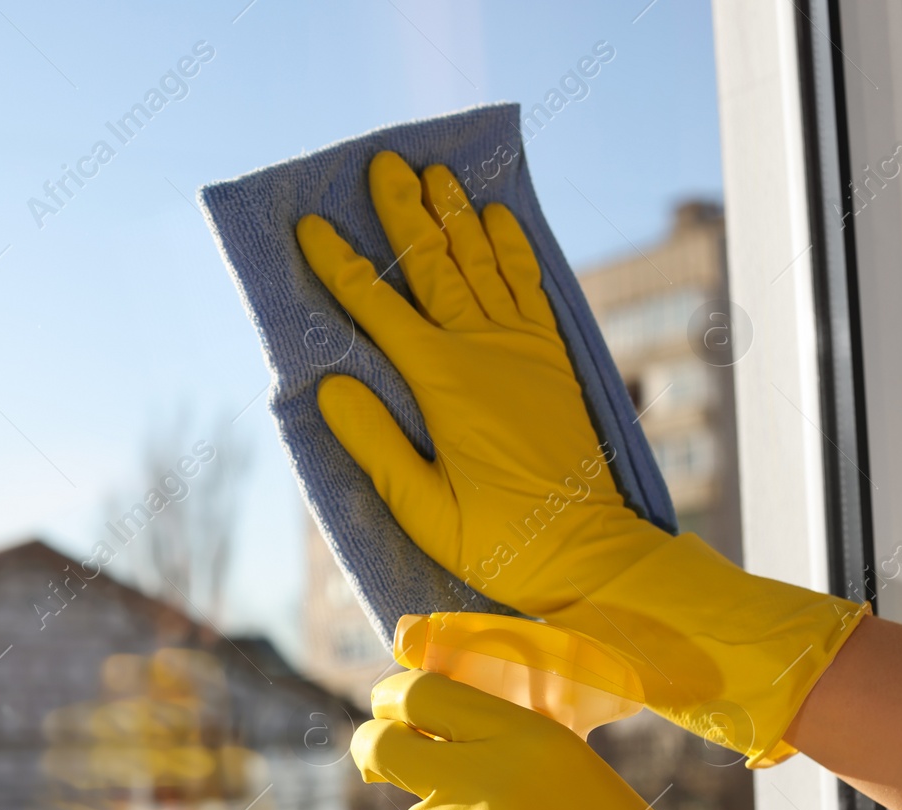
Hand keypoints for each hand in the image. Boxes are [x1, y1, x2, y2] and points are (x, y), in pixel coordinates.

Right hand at [298, 150, 665, 615]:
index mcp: (444, 383)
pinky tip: (497, 218)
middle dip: (404, 212)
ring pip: (481, 263)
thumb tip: (329, 384)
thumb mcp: (423, 510)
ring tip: (435, 173)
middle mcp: (485, 350)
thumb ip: (375, 445)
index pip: (378, 310)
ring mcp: (524, 349)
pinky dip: (511, 248)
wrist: (590, 554)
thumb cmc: (499, 543)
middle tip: (384, 163)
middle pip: (434, 265)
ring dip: (455, 215)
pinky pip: (529, 286)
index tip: (312, 226)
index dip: (341, 266)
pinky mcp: (552, 359)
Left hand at [354, 669, 881, 809]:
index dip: (394, 699)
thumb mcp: (576, 777)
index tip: (386, 707)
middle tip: (372, 761)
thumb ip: (510, 754)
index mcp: (527, 739)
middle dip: (371, 752)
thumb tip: (442, 738)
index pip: (425, 694)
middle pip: (384, 748)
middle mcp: (485, 778)